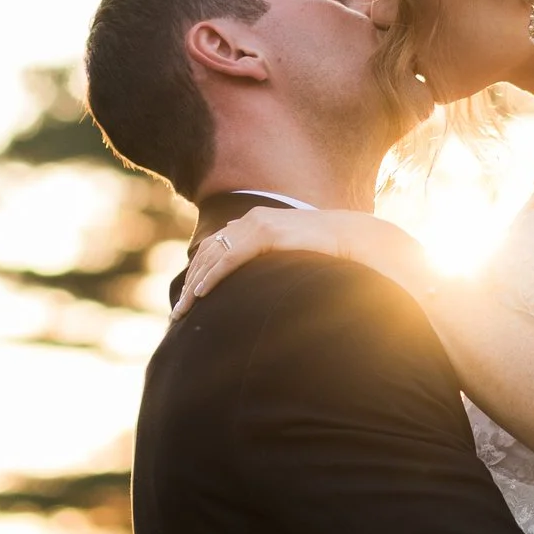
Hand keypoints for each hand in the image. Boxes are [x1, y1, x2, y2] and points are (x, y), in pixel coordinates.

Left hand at [174, 203, 431, 316]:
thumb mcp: (293, 263)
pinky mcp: (266, 232)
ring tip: (184, 309)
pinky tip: (201, 293)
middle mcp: (250, 221)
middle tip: (178, 312)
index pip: (216, 249)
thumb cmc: (329, 256)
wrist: (355, 239)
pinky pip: (230, 257)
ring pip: (213, 256)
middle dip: (191, 283)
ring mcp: (257, 224)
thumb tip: (266, 294)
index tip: (189, 300)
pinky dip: (213, 276)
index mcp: (254, 226)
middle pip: (208, 253)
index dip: (199, 275)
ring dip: (195, 284)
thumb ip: (273, 269)